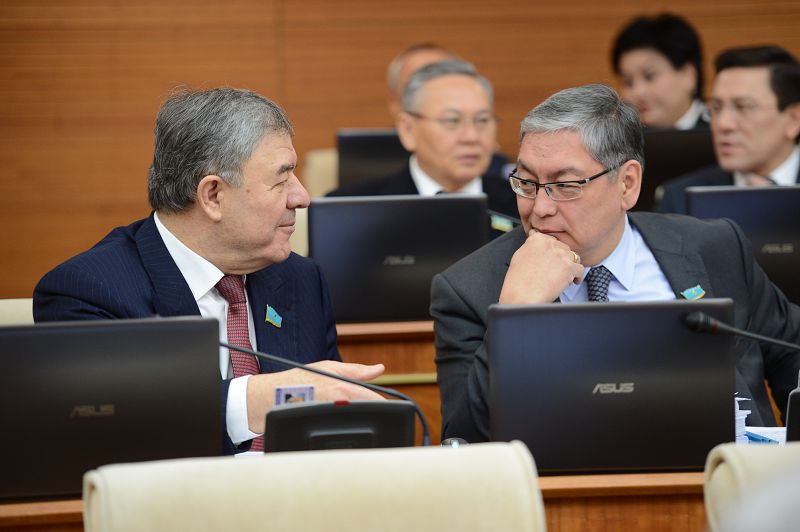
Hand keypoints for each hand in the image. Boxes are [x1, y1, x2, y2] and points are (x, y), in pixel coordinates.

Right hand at [246, 361, 385, 432]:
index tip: (394, 410)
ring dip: (357, 422)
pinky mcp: (320, 431)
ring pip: (355, 424)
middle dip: (372, 414)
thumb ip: (357, 370)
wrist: (268, 398)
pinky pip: (339, 432)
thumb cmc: (298, 380)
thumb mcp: (329, 367)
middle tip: (371, 414)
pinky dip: (343, 430)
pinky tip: (337, 426)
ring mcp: (329, 420)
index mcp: (343, 388)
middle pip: (367, 414)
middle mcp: (338, 405)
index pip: (376, 401)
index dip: (387, 406)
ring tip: (350, 417)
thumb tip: (380, 369)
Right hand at [499, 230, 584, 303]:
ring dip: (570, 267)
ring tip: (564, 276)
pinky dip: (577, 276)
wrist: (522, 295)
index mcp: (538, 239)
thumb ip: (532, 246)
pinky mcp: (569, 267)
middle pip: (564, 248)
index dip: (554, 251)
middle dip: (562, 259)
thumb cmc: (518, 280)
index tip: (553, 259)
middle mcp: (550, 244)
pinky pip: (580, 269)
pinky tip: (572, 281)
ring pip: (574, 258)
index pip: (552, 240)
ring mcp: (561, 255)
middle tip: (556, 270)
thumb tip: (538, 243)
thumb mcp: (520, 255)